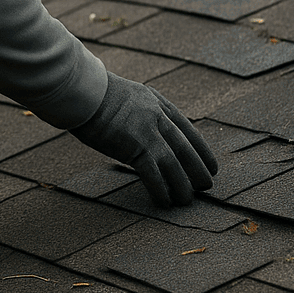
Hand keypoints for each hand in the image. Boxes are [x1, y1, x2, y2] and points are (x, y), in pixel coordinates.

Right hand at [71, 73, 218, 206]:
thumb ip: (143, 113)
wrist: (81, 91)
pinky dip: (161, 189)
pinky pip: (153, 173)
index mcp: (158, 102)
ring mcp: (147, 130)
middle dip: (198, 169)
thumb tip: (147, 133)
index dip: (202, 150)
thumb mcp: (129, 97)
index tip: (211, 165)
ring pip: (174, 163)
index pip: (188, 129)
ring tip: (186, 200)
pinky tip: (164, 201)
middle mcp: (157, 115)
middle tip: (206, 186)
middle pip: (186, 148)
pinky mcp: (134, 145)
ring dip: (182, 184)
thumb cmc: (95, 96)